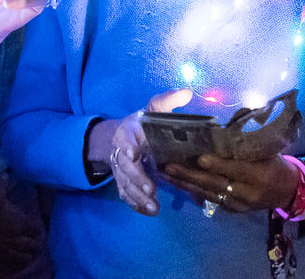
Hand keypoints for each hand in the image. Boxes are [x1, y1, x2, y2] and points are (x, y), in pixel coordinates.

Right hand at [91, 89, 192, 216]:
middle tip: (151, 189)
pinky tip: (149, 211)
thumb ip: (167, 101)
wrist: (117, 138)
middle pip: (126, 167)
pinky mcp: (123, 182)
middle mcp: (121, 151)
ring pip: (125, 184)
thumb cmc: (142, 124)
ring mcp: (120, 169)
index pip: (125, 138)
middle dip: (137, 179)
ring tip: (153, 206)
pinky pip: (126, 195)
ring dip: (138, 196)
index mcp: (128, 131)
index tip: (133, 154)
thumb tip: (187, 92)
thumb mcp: (153, 109)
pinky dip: (136, 204)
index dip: (127, 146)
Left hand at [162, 153, 300, 214]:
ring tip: (166, 175)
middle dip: (190, 175)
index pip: (235, 169)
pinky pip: (210, 200)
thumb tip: (222, 124)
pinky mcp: (232, 210)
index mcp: (259, 174)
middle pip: (216, 184)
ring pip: (209, 194)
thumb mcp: (266, 150)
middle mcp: (248, 193)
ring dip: (185, 184)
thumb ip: (245, 141)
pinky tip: (178, 183)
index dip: (218, 164)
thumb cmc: (274, 162)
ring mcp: (239, 205)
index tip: (199, 157)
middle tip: (169, 167)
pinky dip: (193, 191)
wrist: (287, 190)